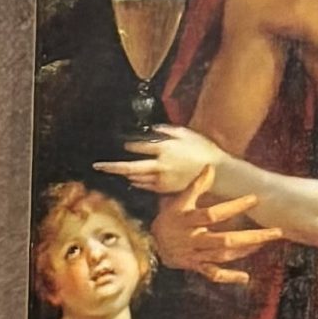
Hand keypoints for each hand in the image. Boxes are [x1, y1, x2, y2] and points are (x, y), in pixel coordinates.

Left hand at [99, 124, 225, 196]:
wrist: (219, 173)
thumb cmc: (205, 151)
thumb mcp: (188, 134)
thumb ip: (168, 131)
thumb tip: (153, 128)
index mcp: (164, 149)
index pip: (137, 147)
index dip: (129, 145)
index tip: (124, 144)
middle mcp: (160, 165)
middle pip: (129, 167)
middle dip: (111, 166)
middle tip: (98, 166)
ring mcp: (162, 179)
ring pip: (136, 177)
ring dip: (126, 173)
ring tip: (116, 170)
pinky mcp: (166, 189)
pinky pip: (146, 186)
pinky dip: (138, 181)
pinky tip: (135, 178)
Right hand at [104, 156, 280, 285]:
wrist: (148, 246)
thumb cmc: (169, 220)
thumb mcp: (179, 202)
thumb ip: (196, 186)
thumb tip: (210, 167)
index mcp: (188, 221)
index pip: (213, 214)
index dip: (233, 206)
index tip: (254, 198)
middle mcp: (193, 239)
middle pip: (224, 239)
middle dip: (252, 236)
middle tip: (277, 232)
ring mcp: (195, 255)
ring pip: (223, 255)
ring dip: (245, 250)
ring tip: (266, 242)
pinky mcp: (196, 266)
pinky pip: (213, 274)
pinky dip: (228, 277)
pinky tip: (245, 278)